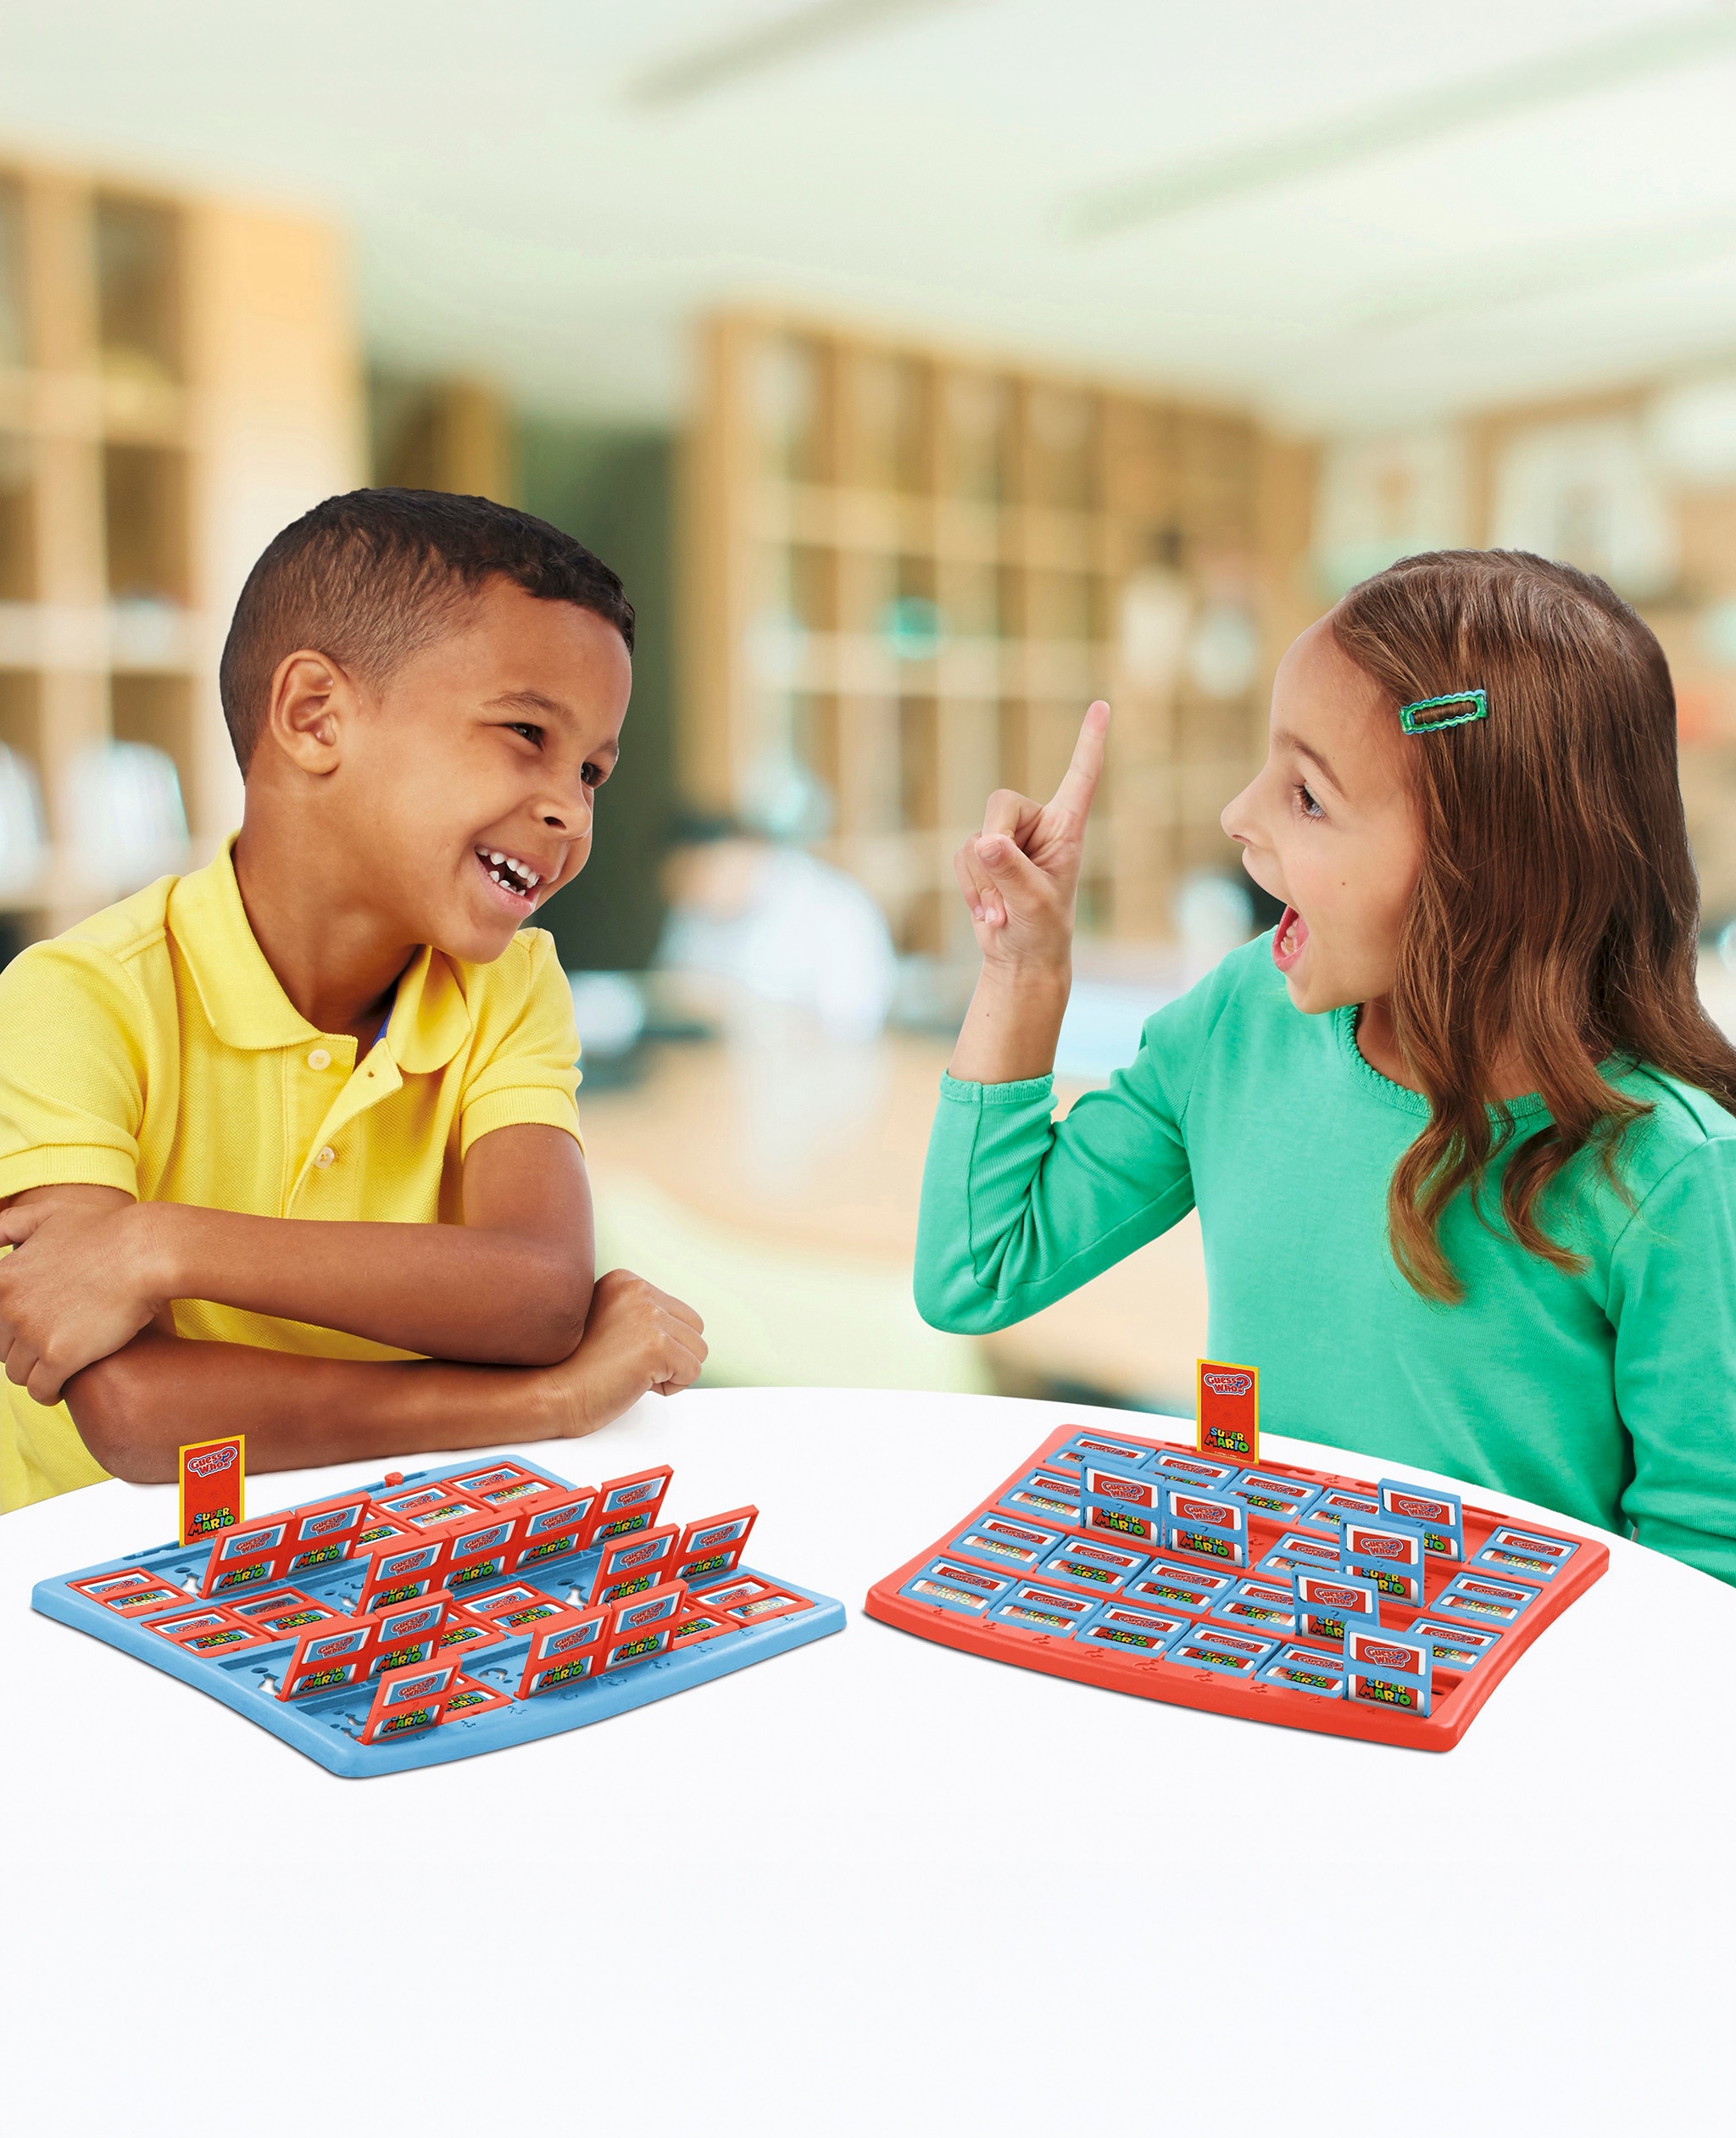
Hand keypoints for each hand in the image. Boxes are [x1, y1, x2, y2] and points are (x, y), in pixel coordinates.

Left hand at [0, 1196, 169, 1403]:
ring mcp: (32, 1334)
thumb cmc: (105, 1229)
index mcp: (1, 1278)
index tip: (35, 1326)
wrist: (147, 1251)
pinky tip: (62, 1387)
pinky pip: (41, 1390)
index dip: (12, 1326)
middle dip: (22, 1351)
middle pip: (1, 1349)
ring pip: (18, 1373)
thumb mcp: (49, 1214)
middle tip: (50, 1347)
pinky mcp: (60, 1356)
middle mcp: (8, 1308)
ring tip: (58, 1368)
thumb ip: (9, 1225)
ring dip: (36, 1373)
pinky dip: (49, 1392)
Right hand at [540, 1268, 706, 1437]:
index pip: (678, 1313)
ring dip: (671, 1371)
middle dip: (672, 1355)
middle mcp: (639, 1290)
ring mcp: (648, 1316)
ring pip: (698, 1351)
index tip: (621, 1351)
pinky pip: (692, 1371)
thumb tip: (679, 1327)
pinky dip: (670, 1387)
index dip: (658, 1342)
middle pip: (694, 1328)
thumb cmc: (575, 1367)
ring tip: (631, 1373)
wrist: (550, 1392)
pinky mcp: (656, 1346)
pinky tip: (636, 1383)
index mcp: (626, 1281)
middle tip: (631, 1366)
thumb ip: (640, 1314)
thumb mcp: (611, 1321)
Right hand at [954, 700, 1108, 970]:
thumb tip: (985, 842)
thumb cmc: (1042, 929)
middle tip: (1005, 892)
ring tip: (1002, 911)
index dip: (1089, 743)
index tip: (1102, 706)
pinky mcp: (981, 856)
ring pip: (974, 839)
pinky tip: (988, 912)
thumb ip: (1012, 871)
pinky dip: (969, 888)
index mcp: (1067, 828)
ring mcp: (1006, 839)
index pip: (1081, 778)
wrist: (1019, 957)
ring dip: (981, 882)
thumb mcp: (1034, 903)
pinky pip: (960, 858)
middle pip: (999, 806)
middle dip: (994, 849)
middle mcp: (1037, 826)